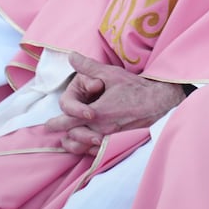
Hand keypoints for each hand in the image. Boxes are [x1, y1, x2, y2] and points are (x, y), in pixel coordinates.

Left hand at [46, 51, 187, 154]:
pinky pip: (96, 153)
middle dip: (63, 132)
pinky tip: (85, 144)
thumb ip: (89, 67)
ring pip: (83, 147)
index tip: (48, 125)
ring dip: (73, 142)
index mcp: (97, 113)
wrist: (160, 103)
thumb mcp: (112, 74)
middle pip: (73, 136)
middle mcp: (102, 129)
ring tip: (67, 139)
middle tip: (54, 130)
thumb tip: (71, 55)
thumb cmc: (136, 88)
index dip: (55, 123)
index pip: (68, 121)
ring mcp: (110, 140)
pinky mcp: (118, 145)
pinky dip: (87, 149)